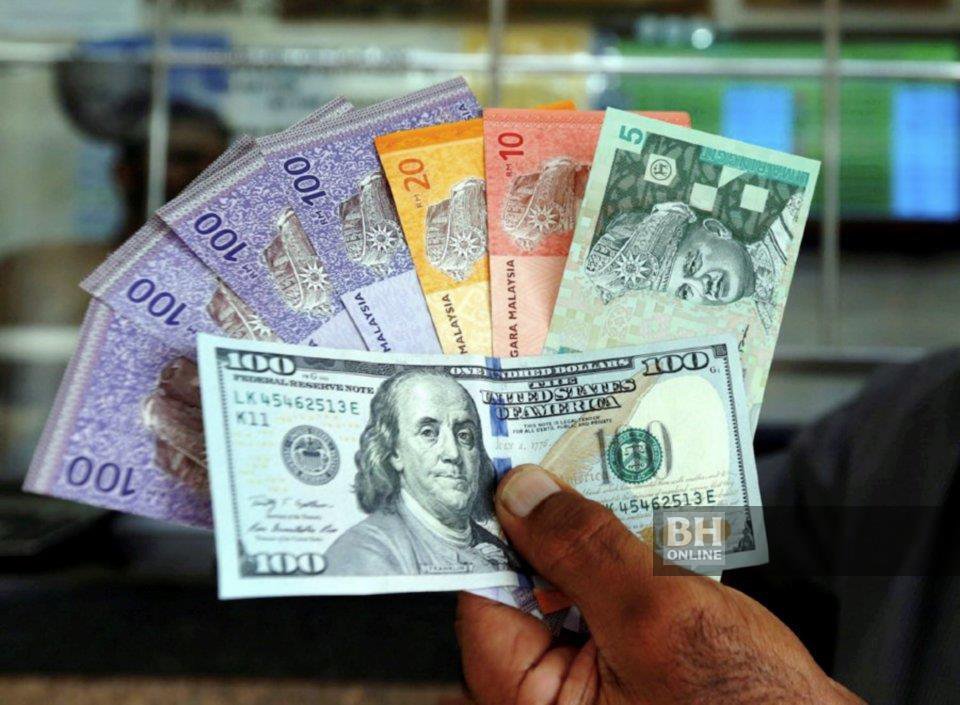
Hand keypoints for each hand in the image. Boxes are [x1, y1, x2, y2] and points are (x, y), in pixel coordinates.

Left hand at [456, 465, 863, 704]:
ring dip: (588, 537)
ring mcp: (586, 683)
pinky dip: (617, 561)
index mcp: (532, 701)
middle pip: (522, 586)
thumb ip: (581, 549)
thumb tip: (519, 493)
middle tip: (565, 456)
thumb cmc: (748, 701)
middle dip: (548, 523)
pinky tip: (642, 523)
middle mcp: (548, 697)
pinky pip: (600, 600)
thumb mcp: (655, 611)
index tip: (507, 464)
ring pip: (564, 586)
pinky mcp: (622, 665)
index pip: (484, 597)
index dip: (497, 527)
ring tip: (611, 480)